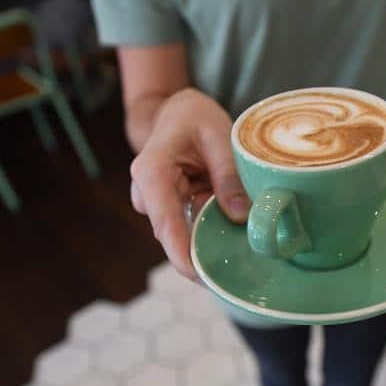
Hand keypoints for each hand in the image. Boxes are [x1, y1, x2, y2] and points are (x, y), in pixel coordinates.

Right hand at [130, 89, 249, 278]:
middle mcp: (146, 191)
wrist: (177, 112)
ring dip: (206, 238)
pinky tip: (229, 231)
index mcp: (152, 170)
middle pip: (170, 233)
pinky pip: (188, 226)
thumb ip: (228, 174)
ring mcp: (154, 203)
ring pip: (180, 232)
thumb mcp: (218, 135)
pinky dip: (208, 229)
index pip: (164, 217)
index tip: (194, 273)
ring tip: (237, 243)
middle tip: (230, 272)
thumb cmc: (195, 118)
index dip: (178, 249)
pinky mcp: (168, 209)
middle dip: (197, 253)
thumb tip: (239, 216)